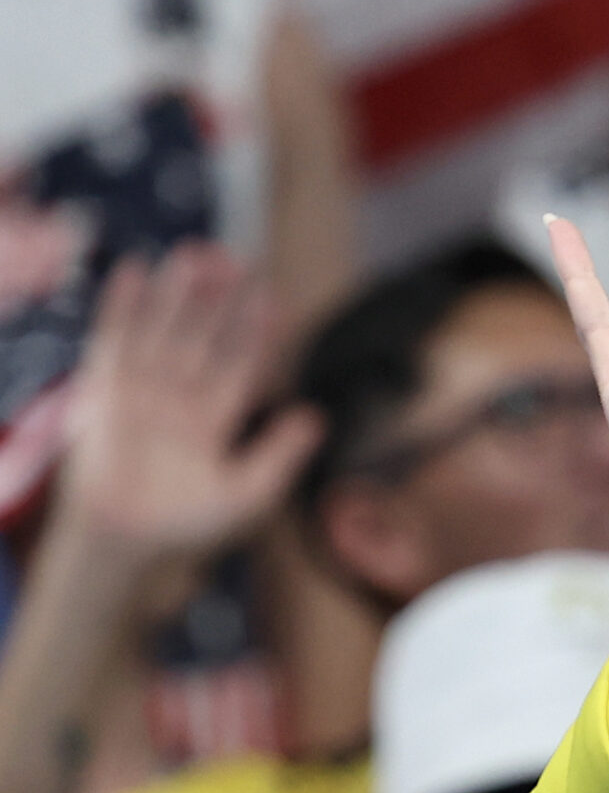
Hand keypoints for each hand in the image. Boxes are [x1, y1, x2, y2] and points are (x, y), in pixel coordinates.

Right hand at [51, 247, 319, 581]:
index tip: (273, 296)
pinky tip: (136, 270)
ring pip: (165, 329)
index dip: (256, 329)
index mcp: (217, 416)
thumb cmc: (186, 525)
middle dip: (220, 299)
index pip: (241, 361)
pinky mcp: (106, 389)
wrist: (125, 540)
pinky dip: (123, 305)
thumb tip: (319, 417)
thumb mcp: (249, 494)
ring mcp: (144, 389)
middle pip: (204, 335)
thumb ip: (282, 455)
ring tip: (196, 252)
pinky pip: (115, 339)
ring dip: (179, 293)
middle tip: (238, 258)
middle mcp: (182, 395)